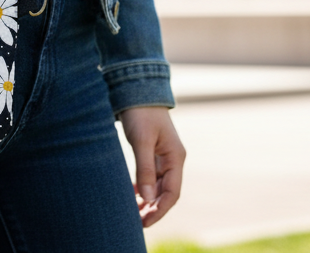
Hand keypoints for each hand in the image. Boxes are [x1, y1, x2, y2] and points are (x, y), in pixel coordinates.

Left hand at [119, 105, 184, 226]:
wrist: (137, 88)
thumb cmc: (140, 113)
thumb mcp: (141, 141)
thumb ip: (145, 169)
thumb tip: (148, 198)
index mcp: (176, 157)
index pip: (172, 192)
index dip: (160, 210)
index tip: (145, 221)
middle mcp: (173, 159)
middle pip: (166, 192)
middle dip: (153, 208)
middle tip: (136, 221)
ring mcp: (163, 156)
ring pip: (158, 186)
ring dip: (148, 200)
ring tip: (133, 212)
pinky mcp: (153, 152)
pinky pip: (151, 177)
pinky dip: (143, 188)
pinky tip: (133, 194)